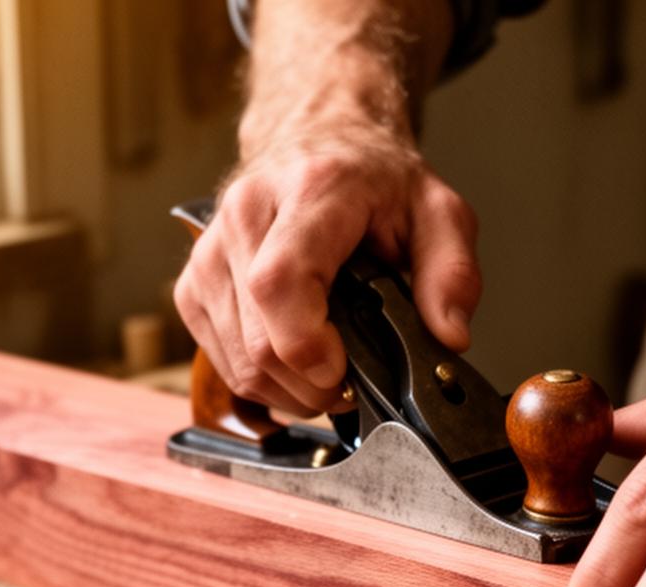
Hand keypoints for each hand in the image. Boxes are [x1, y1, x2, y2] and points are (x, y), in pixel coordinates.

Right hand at [173, 122, 481, 416]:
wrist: (315, 137)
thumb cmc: (372, 179)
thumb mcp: (439, 211)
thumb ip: (453, 273)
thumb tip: (449, 336)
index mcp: (310, 190)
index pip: (279, 282)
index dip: (305, 345)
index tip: (342, 373)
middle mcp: (245, 215)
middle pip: (257, 338)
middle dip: (311, 385)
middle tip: (352, 383)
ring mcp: (209, 251)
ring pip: (237, 361)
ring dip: (288, 390)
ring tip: (328, 371)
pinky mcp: (191, 283)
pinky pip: (220, 360)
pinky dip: (262, 380)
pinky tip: (294, 361)